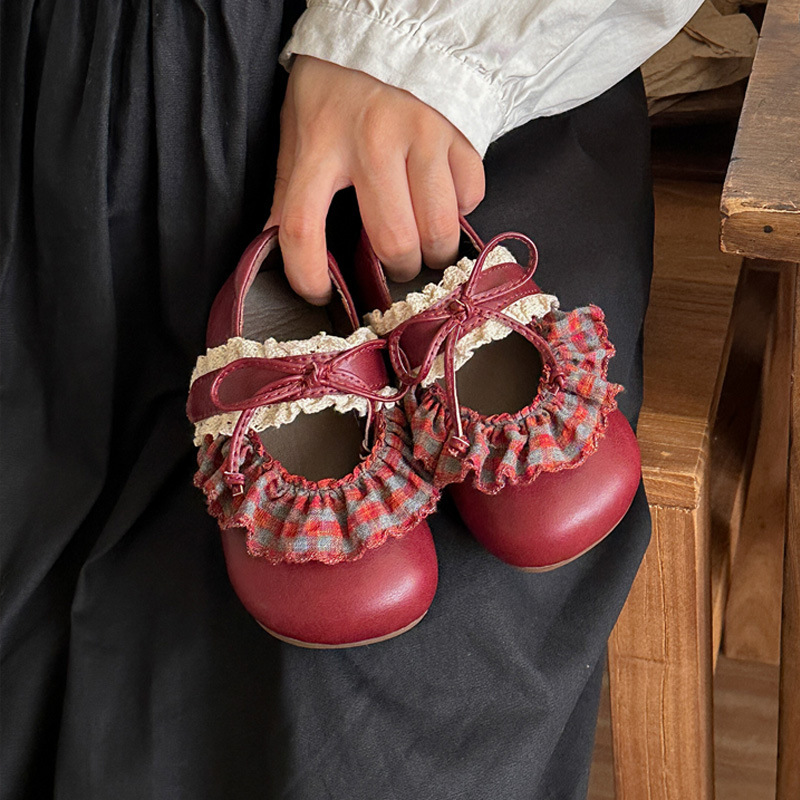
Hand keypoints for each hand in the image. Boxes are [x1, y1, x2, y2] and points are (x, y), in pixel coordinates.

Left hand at [265, 56, 485, 303]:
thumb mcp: (299, 131)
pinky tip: (446, 198)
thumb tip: (270, 250)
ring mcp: (421, 133)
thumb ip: (289, 191)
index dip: (308, 276)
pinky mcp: (458, 130)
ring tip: (427, 245)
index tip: (320, 293)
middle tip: (396, 265)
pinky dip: (463, 209)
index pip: (301, 228)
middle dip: (398, 269)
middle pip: (392, 240)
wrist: (386, 26)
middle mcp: (371, 140)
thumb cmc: (335, 89)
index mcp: (320, 144)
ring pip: (439, 228)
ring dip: (435, 252)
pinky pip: (471, 196)